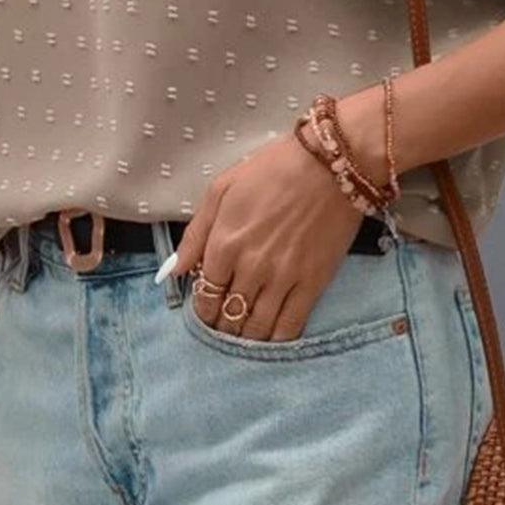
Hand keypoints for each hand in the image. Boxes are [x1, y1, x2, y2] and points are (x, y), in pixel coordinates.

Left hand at [172, 130, 366, 341]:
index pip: (204, 294)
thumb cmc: (272, 170)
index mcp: (224, 244)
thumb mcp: (221, 189)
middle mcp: (250, 267)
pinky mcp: (313, 284)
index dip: (203, 308)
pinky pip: (291, 327)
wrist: (330, 165)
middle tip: (225, 325)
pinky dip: (277, 340)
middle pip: (228, 315)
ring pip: (257, 328)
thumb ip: (195, 233)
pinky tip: (272, 338)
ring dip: (246, 337)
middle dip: (222, 325)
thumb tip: (174, 270)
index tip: (207, 308)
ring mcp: (283, 279)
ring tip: (245, 334)